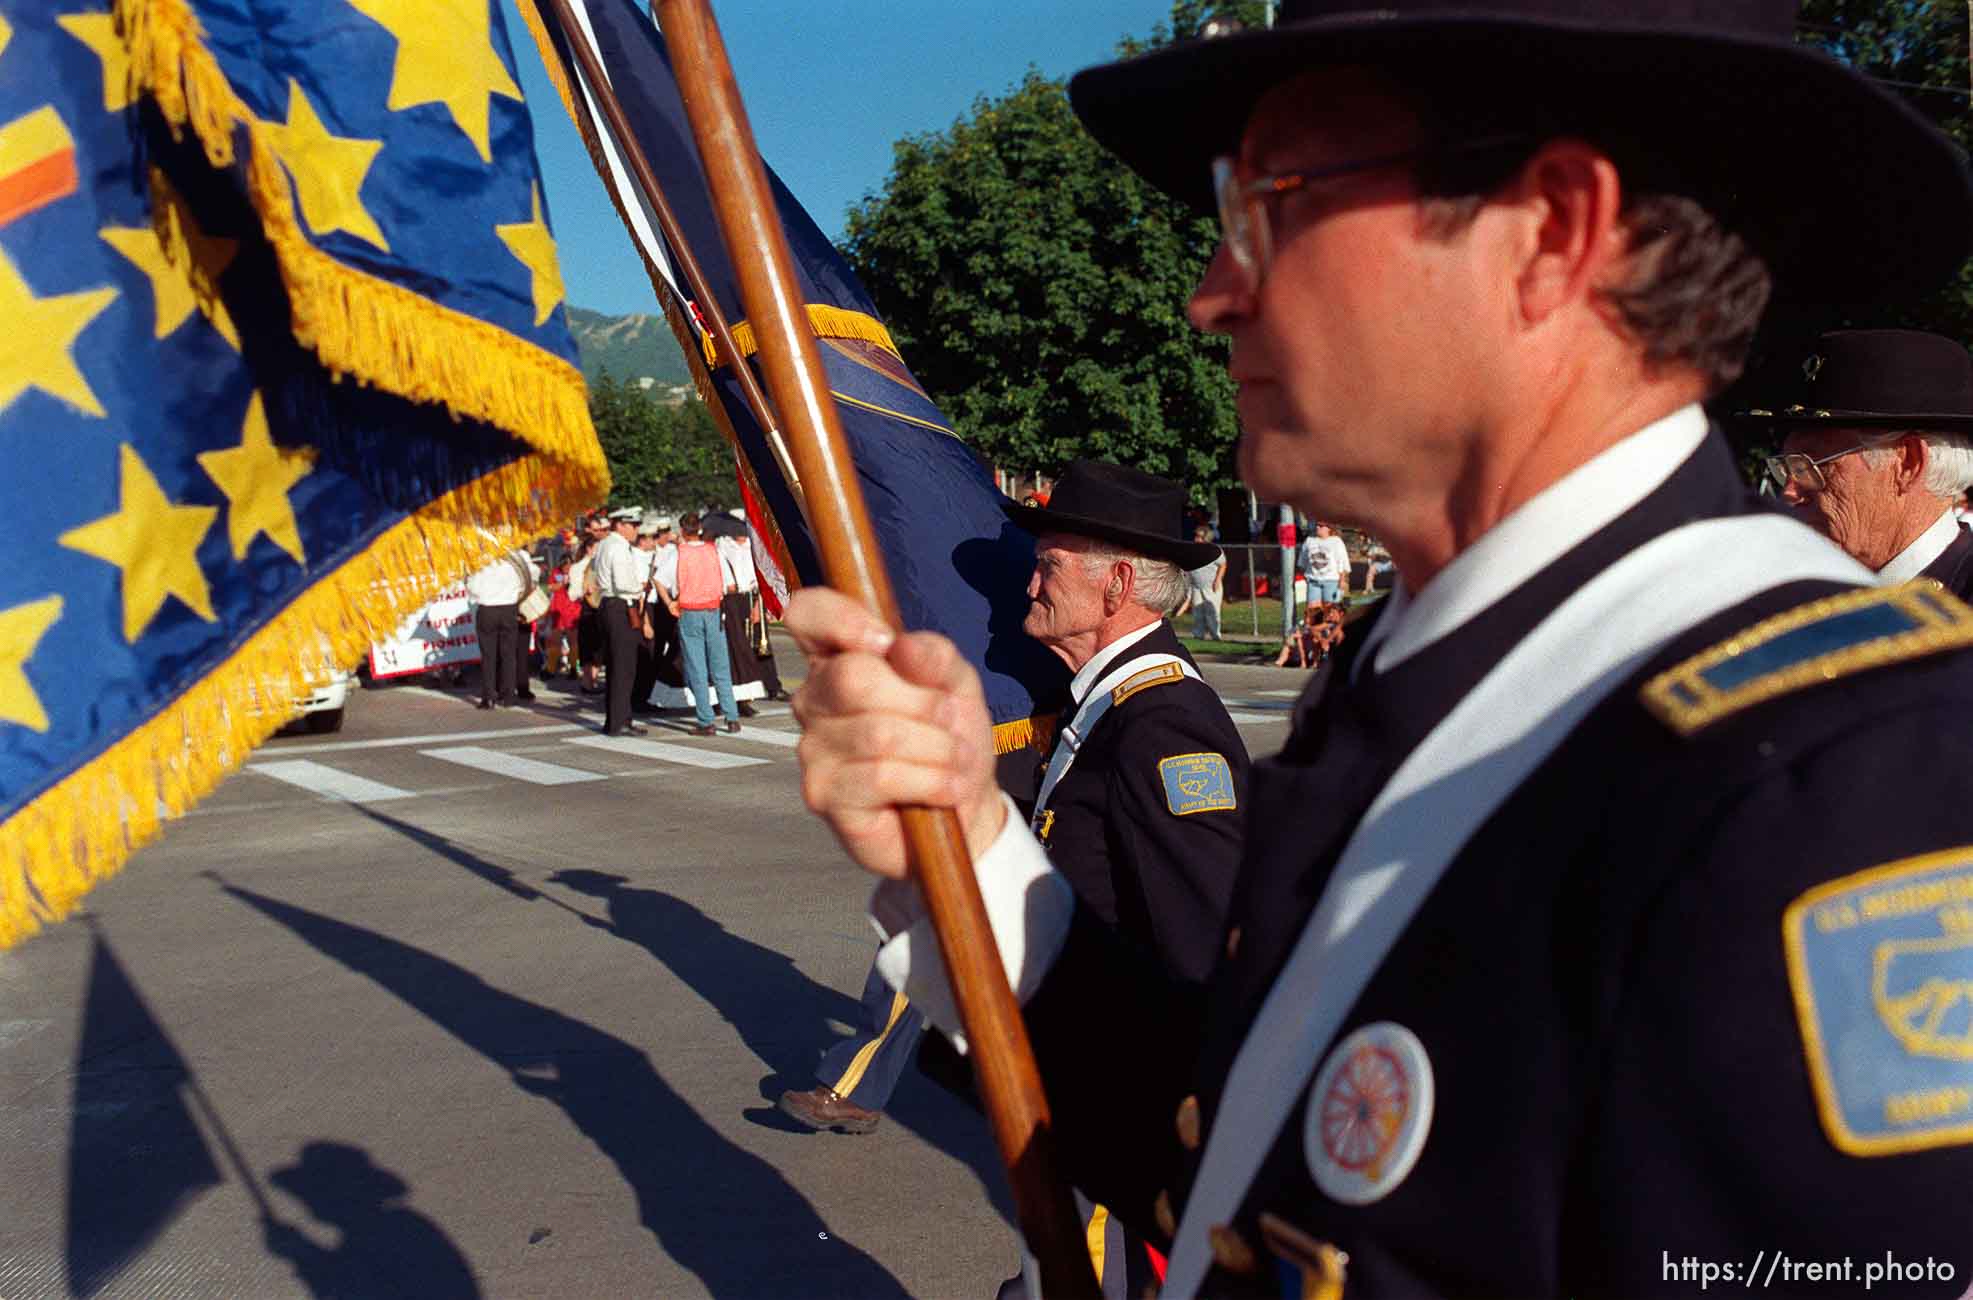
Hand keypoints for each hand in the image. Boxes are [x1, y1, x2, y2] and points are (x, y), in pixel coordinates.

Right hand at [787, 587, 1002, 878]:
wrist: (964, 808)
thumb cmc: (950, 739)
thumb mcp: (956, 685)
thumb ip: (935, 657)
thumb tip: (903, 646)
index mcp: (839, 660)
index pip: (807, 614)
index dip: (842, 619)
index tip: (886, 643)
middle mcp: (814, 700)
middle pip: (853, 676)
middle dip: (922, 702)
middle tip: (950, 722)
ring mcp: (813, 748)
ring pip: (877, 733)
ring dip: (937, 748)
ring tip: (955, 761)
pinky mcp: (823, 794)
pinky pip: (880, 776)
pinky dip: (929, 781)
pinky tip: (944, 789)